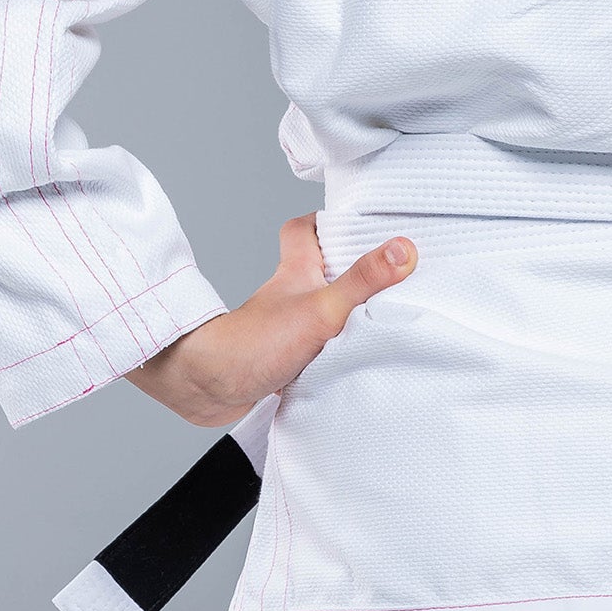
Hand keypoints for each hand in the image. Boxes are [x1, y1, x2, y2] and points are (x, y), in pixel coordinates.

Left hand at [124, 213, 416, 426]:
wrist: (208, 389)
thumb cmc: (255, 344)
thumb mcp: (321, 309)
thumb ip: (362, 281)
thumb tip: (403, 250)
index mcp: (296, 272)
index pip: (304, 229)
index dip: (325, 221)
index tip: (356, 223)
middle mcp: (288, 296)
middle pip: (318, 270)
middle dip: (349, 271)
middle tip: (384, 275)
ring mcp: (284, 327)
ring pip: (319, 311)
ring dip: (344, 316)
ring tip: (382, 322)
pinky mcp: (282, 360)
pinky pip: (315, 348)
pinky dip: (333, 353)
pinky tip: (353, 364)